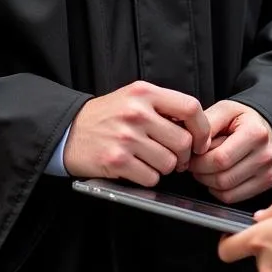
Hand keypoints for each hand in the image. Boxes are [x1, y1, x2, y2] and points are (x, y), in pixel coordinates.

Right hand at [63, 81, 210, 186]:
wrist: (70, 130)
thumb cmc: (108, 115)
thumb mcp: (134, 97)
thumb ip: (163, 106)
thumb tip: (196, 129)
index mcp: (144, 92)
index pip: (190, 108)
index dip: (202, 129)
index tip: (201, 141)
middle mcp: (136, 112)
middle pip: (182, 141)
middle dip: (183, 156)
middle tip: (176, 158)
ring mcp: (126, 137)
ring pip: (168, 163)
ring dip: (164, 168)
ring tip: (151, 161)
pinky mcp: (116, 161)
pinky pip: (150, 178)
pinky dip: (148, 178)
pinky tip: (137, 168)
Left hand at [189, 101, 271, 203]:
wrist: (266, 128)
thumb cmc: (242, 119)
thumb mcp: (225, 110)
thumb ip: (208, 122)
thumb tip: (195, 145)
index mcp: (255, 133)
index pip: (220, 159)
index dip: (199, 160)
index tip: (192, 154)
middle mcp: (265, 155)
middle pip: (222, 178)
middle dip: (201, 172)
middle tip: (194, 162)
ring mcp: (267, 172)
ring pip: (225, 191)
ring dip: (207, 182)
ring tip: (205, 167)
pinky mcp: (266, 184)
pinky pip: (232, 198)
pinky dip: (217, 190)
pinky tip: (216, 176)